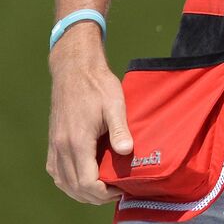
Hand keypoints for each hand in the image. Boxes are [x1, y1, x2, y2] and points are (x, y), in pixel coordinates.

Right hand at [47, 27, 128, 203]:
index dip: (103, 193)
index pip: (86, 182)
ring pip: (63, 182)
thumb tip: (127, 151)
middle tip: (116, 192)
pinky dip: (69, 182)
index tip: (120, 190)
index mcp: (77, 141)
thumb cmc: (98, 86)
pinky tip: (83, 180)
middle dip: (95, 196)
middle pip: (74, 187)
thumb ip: (120, 130)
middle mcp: (62, 148)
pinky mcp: (53, 142)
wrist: (75, 71)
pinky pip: (56, 172)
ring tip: (103, 190)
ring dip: (81, 192)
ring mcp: (55, 146)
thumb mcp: (115, 105)